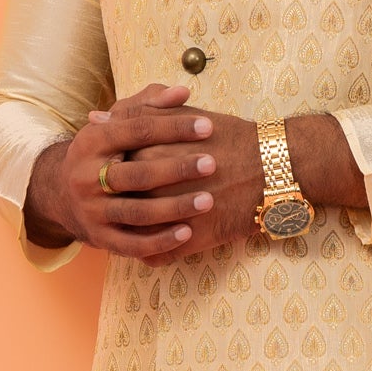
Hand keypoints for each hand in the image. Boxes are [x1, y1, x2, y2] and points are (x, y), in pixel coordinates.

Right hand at [25, 83, 220, 258]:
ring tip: (208, 201)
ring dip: (174, 208)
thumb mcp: (118, 124)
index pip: (136, 130)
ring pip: (136, 213)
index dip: (174, 127)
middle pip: (136, 174)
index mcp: (92, 141)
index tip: (209, 126)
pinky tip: (188, 233)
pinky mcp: (100, 238)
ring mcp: (92, 211)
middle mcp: (86, 177)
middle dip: (176, 169)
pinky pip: (132, 245)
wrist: (63, 193)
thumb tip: (183, 92)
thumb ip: (149, 105)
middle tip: (212, 164)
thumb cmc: (107, 152)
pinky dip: (160, 241)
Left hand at [25, 88, 365, 257]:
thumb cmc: (231, 137)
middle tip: (116, 198)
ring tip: (127, 224)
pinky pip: (156, 255)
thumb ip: (136, 115)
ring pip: (132, 231)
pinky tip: (150, 245)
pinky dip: (150, 252)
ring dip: (128, 229)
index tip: (107, 167)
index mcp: (151, 155)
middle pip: (118, 200)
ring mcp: (174, 217)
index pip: (109, 165)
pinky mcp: (192, 241)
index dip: (106, 166)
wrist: (276, 168)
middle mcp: (157, 188)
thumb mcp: (181, 117)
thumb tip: (95, 118)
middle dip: (114, 200)